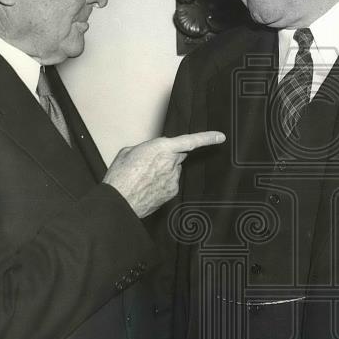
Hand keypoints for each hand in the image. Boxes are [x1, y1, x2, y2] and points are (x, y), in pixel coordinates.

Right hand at [103, 131, 224, 217]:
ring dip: (164, 171)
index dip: (207, 138)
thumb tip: (150, 152)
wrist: (118, 201)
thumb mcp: (128, 152)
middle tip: (149, 163)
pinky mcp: (172, 192)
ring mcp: (174, 179)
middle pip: (178, 156)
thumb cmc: (120, 176)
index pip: (190, 141)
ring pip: (174, 170)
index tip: (220, 137)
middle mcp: (171, 163)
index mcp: (161, 148)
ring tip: (144, 177)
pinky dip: (162, 183)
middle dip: (169, 156)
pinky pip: (171, 182)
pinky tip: (147, 186)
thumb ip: (146, 148)